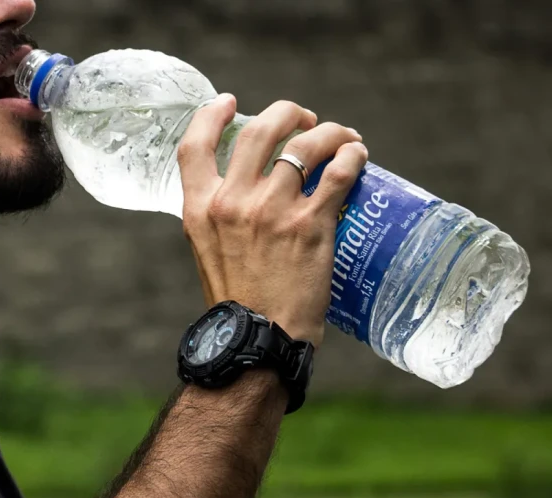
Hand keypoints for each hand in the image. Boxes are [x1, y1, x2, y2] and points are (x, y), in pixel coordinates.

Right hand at [178, 95, 367, 346]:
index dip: (210, 114)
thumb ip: (218, 216)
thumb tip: (243, 191)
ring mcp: (272, 210)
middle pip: (259, 130)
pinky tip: (358, 155)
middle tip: (303, 119)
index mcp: (200, 209)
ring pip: (305, 144)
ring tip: (342, 137)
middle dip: (286, 113)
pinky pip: (338, 172)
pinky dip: (351, 156)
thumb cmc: (236, 302)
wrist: (257, 341)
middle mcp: (233, 202)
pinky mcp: (311, 225)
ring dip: (329, 131)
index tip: (228, 102)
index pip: (194, 146)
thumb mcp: (208, 252)